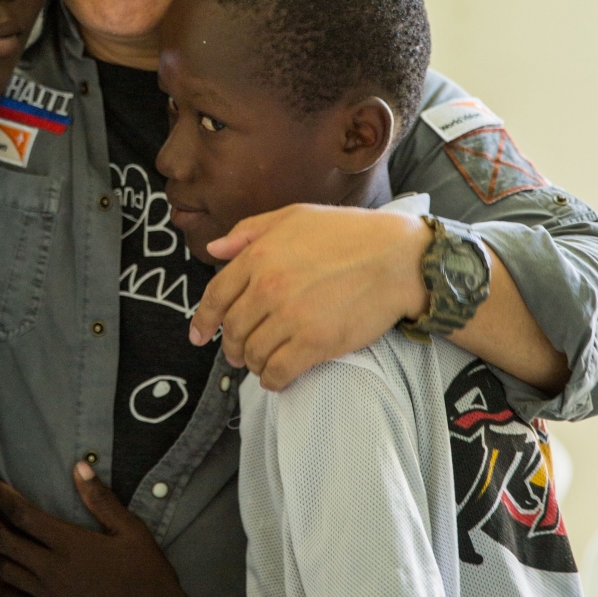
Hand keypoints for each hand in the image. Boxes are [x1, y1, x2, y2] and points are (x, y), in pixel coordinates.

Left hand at [0, 466, 190, 596]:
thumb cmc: (147, 574)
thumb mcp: (130, 530)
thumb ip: (101, 499)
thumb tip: (78, 467)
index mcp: (70, 543)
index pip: (24, 515)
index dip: (2, 498)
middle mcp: (52, 569)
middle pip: (6, 541)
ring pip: (6, 570)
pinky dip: (1, 589)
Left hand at [189, 203, 431, 389]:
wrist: (398, 257)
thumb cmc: (349, 232)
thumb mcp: (295, 216)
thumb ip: (250, 232)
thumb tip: (214, 250)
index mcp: (259, 255)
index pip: (216, 295)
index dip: (203, 320)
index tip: (198, 336)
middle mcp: (269, 287)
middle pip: (233, 329)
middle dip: (230, 346)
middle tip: (235, 354)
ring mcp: (291, 317)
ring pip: (253, 354)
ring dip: (252, 364)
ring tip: (259, 364)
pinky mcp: (315, 343)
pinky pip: (279, 371)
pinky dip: (272, 380)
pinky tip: (275, 378)